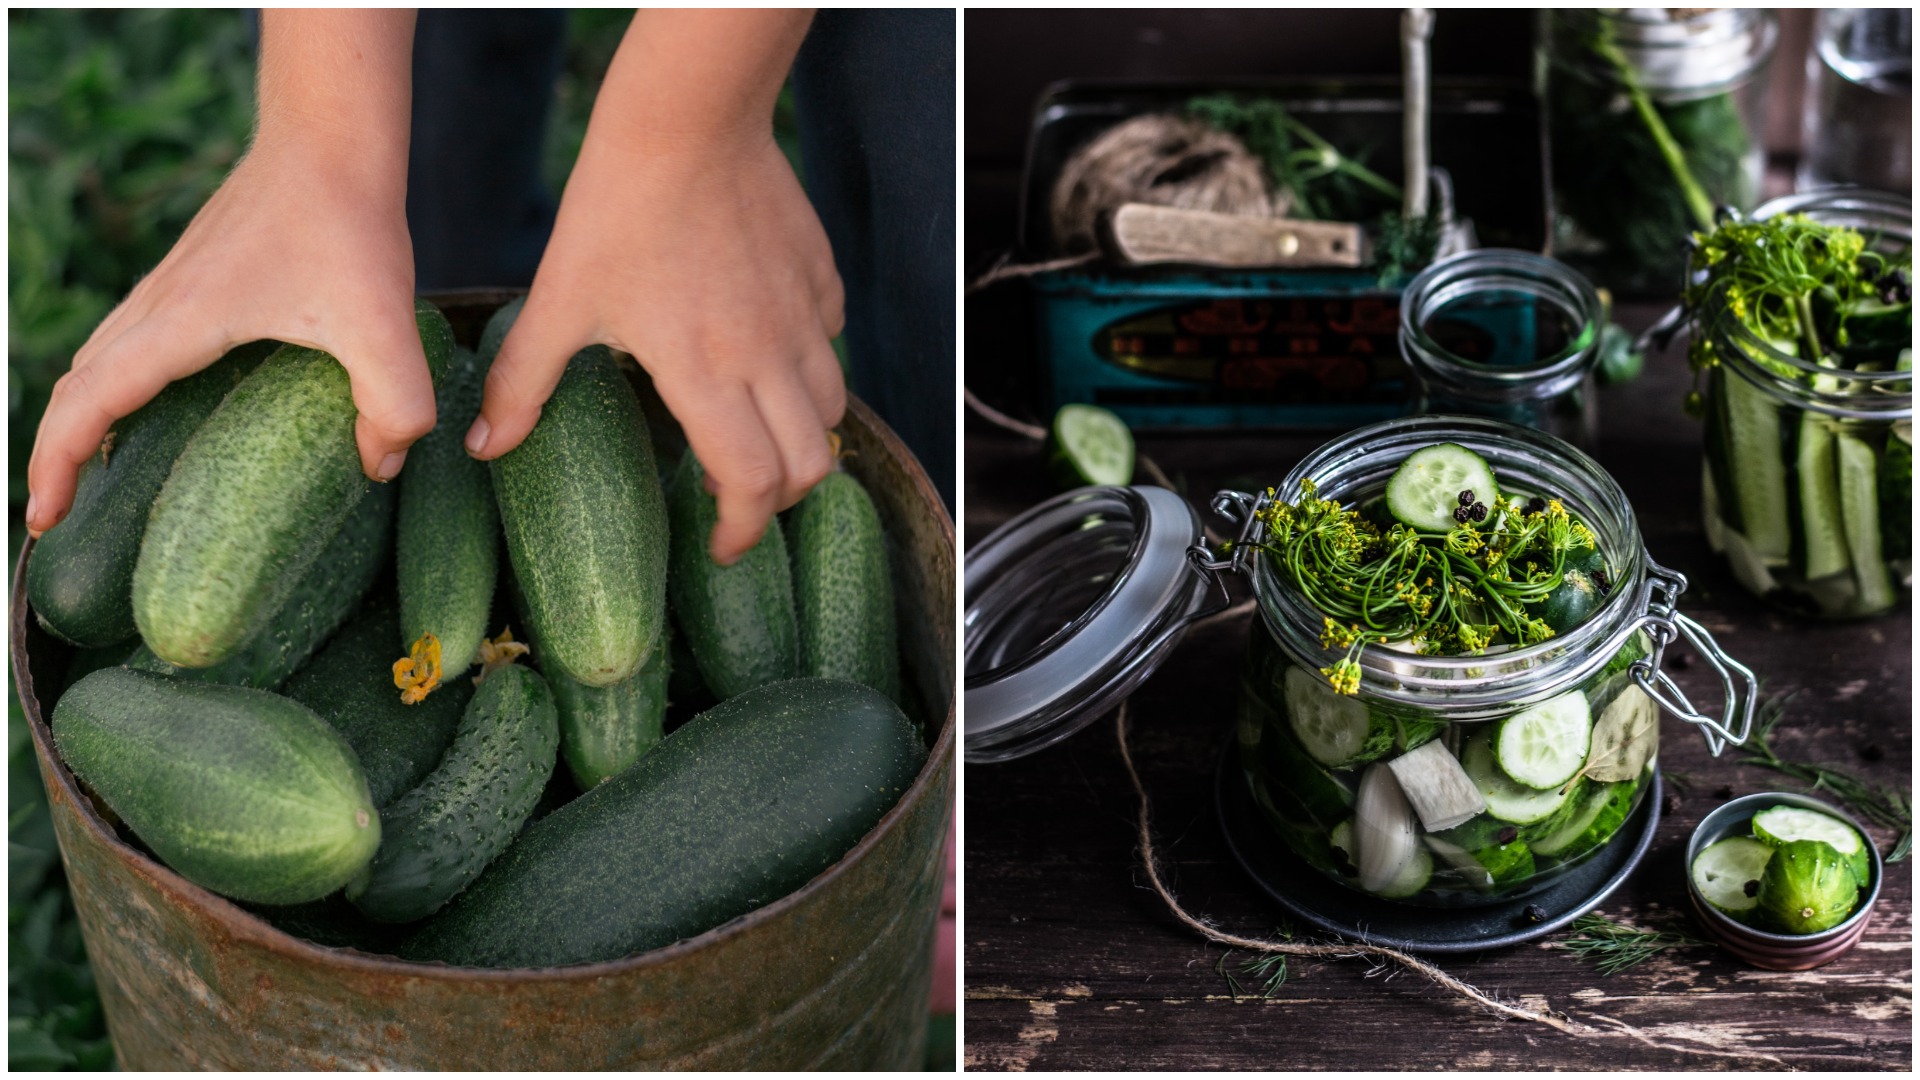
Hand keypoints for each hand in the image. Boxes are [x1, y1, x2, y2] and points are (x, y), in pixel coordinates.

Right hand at [25, 9, 421, 536]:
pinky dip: (117, 381)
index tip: (46, 516)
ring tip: (98, 469)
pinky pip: (131, 339)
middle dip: (59, 450)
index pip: (89, 402)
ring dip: (84, 414)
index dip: (57, 462)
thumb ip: (396, 406)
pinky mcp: (194, 277)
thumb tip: (380, 464)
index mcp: (180, 324)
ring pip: (98, 359)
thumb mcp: (387, 327)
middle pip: (77, 385)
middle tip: (62, 512)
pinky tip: (156, 405)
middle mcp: (158, 305)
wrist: (331, 140)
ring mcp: (171, 288)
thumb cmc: (348, 226)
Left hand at [471, 131, 845, 565]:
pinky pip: (832, 343)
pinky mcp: (820, 280)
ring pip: (832, 410)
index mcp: (706, 375)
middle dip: (782, 498)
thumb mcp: (560, 300)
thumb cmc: (618, 210)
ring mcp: (803, 318)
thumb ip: (525, 382)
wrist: (688, 123)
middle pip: (811, 465)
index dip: (742, 530)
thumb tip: (484, 446)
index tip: (719, 543)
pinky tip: (770, 352)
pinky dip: (810, 367)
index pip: (753, 484)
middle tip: (740, 498)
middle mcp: (768, 357)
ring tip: (761, 434)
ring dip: (803, 437)